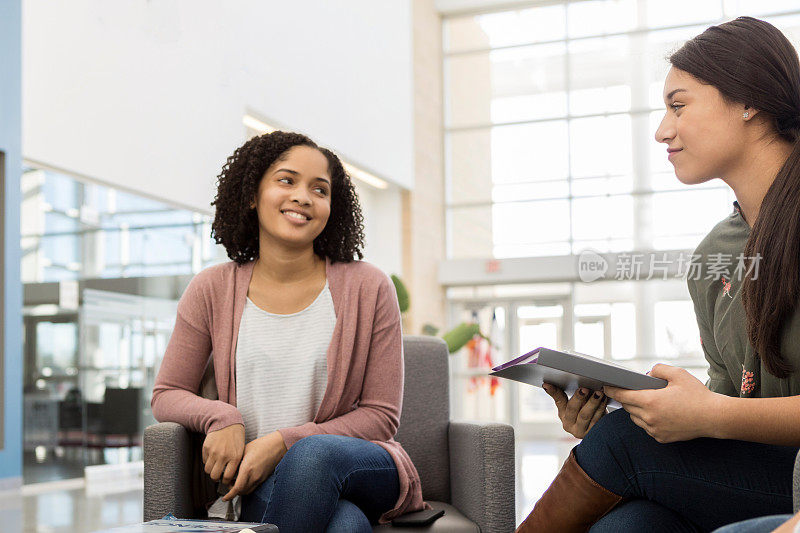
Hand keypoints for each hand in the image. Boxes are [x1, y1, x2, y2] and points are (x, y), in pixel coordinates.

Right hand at [202, 424, 244, 485]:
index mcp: (235, 457)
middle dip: (216, 478)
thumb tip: (230, 476)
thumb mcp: (241, 449)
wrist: (226, 421)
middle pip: (214, 476)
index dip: (226, 481)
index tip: (225, 479)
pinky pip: (204, 461)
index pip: (227, 477)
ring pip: (207, 470)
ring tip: (215, 467)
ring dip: (211, 470)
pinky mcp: (206, 448)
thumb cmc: (236, 436)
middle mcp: (223, 455)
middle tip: (218, 475)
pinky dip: (207, 461)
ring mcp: (213, 452)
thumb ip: (236, 462)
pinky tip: (213, 457)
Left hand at [222, 430, 287, 500]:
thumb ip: (235, 462)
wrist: (277, 445)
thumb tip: (228, 468)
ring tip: (236, 482)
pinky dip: (247, 486)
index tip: (224, 497)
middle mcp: (254, 476)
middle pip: (241, 492)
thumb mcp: (244, 451)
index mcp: (247, 469)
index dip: (229, 495)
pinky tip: (245, 479)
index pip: (237, 488)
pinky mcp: (264, 478)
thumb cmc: (262, 445)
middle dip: (233, 492)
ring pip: (248, 491)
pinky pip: (253, 486)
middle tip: (228, 485)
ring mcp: (260, 478)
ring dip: (240, 490)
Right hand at [543, 383, 607, 438]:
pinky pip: (597, 420)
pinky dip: (601, 408)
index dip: (553, 392)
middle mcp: (569, 424)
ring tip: (598, 393)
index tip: (547, 384)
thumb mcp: (574, 405)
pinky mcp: (592, 433)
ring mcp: (581, 430)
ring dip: (593, 402)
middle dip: (579, 398)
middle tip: (585, 389)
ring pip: (585, 415)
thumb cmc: (585, 412)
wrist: (598, 432)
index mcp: (563, 414)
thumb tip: (549, 384)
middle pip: (572, 409)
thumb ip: (566, 395)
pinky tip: (604, 400)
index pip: (558, 401)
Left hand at [603, 364, 721, 442]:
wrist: (715, 417)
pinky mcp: (662, 438)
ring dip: (636, 410)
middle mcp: (650, 418)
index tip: (606, 387)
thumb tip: (647, 374)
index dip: (613, 391)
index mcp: (650, 401)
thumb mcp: (678, 374)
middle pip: (628, 407)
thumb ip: (658, 369)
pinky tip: (656, 413)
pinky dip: (647, 420)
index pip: (623, 396)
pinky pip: (647, 428)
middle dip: (627, 398)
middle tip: (629, 391)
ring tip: (644, 401)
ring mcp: (655, 430)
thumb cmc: (697, 395)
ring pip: (636, 419)